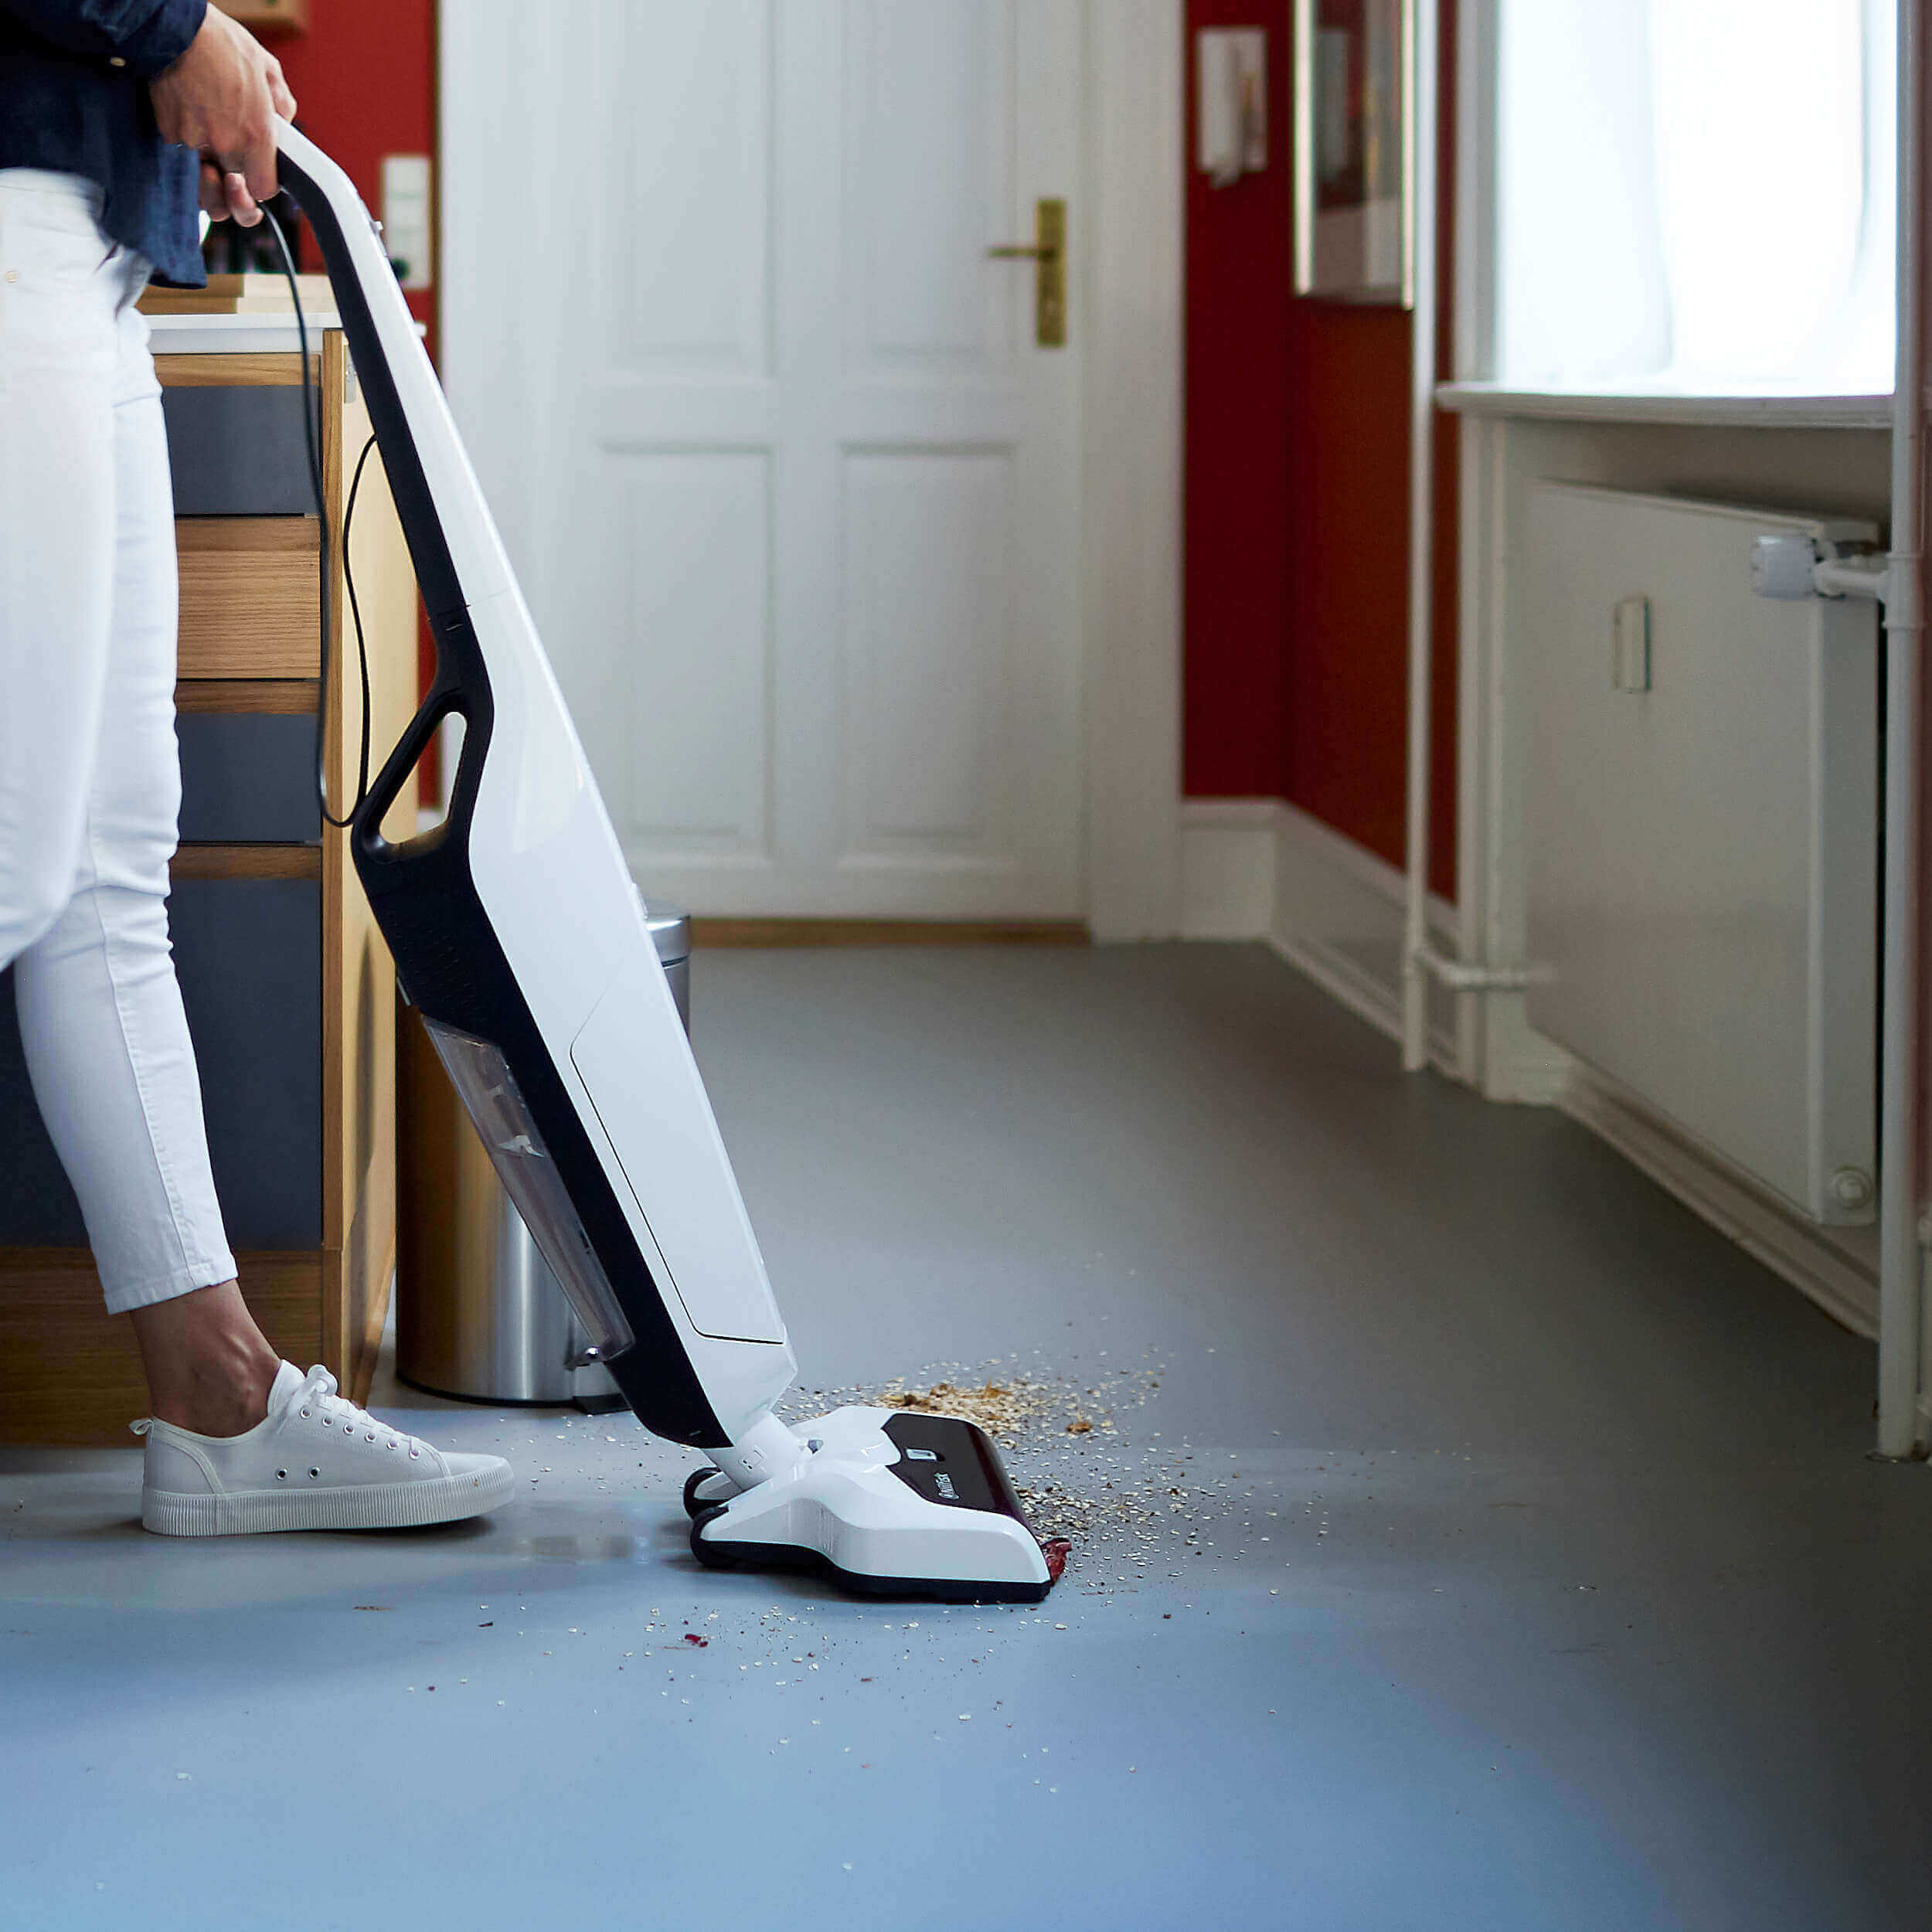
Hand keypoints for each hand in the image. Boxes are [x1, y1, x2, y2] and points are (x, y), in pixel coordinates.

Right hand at [149, 5, 296, 227]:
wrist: (174, 27)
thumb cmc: (223, 43)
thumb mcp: (267, 69)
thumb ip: (281, 106)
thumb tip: (282, 125)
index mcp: (256, 136)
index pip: (262, 190)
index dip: (260, 187)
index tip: (257, 178)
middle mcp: (225, 144)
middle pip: (232, 188)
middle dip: (232, 185)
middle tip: (232, 181)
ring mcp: (194, 141)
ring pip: (204, 172)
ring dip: (207, 168)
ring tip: (209, 153)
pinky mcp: (169, 132)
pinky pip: (182, 146)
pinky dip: (187, 135)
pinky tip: (191, 109)